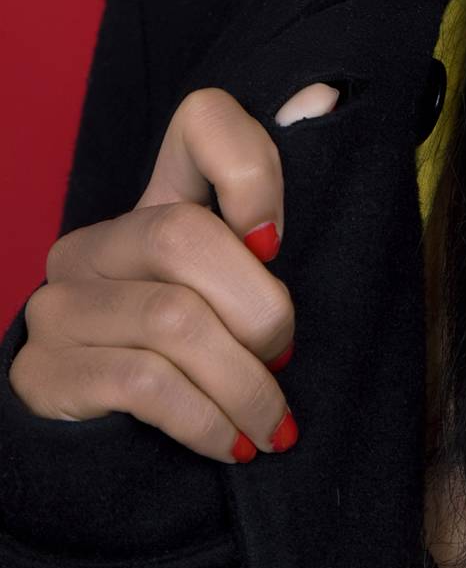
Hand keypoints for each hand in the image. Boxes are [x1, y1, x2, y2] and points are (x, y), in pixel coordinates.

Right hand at [9, 82, 338, 462]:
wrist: (118, 464)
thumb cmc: (207, 369)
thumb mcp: (249, 301)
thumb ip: (277, 234)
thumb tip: (321, 103)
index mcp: (157, 204)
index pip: (201, 120)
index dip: (251, 167)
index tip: (278, 242)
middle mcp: (96, 242)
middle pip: (184, 236)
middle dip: (257, 309)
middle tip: (284, 359)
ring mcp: (60, 303)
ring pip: (170, 320)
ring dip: (242, 383)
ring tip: (272, 422)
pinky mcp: (42, 370)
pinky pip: (141, 383)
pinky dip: (205, 419)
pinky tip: (232, 443)